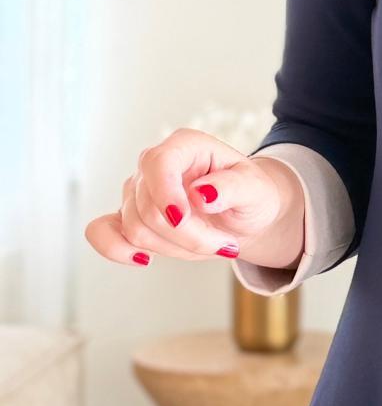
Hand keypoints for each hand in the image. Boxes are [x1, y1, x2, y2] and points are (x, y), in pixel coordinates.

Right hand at [83, 128, 303, 270]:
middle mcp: (155, 163)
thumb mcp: (257, 190)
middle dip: (189, 236)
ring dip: (175, 248)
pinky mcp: (126, 216)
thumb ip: (234, 186)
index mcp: (186, 145)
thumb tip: (201, 193)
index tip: (184, 219)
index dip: (166, 194)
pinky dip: (116, 249)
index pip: (158, 163)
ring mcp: (136, 190)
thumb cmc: (251, 196)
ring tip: (209, 244)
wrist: (243, 216)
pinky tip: (144, 260)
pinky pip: (101, 232)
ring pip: (135, 229)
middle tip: (226, 244)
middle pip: (149, 208)